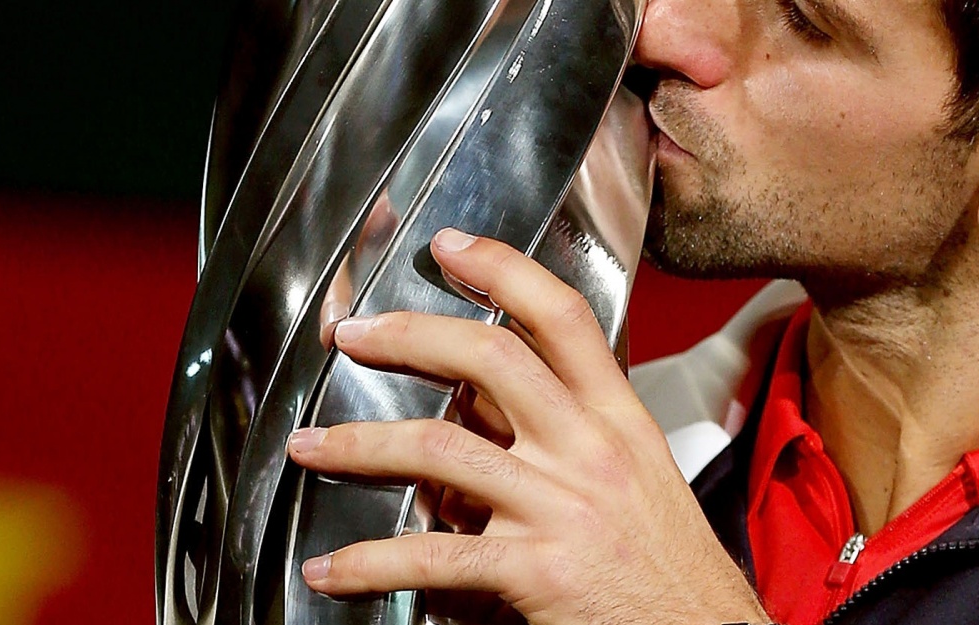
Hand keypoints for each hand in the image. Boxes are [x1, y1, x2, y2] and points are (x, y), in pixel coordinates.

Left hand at [288, 227, 769, 624]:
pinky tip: (332, 569)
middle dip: (407, 336)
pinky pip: (432, 556)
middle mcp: (589, 450)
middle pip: (490, 357)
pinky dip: (367, 563)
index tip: (450, 246)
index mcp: (618, 420)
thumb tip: (482, 414)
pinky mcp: (538, 569)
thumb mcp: (638, 478)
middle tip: (352, 336)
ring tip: (309, 445)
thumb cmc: (669, 568)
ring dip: (358, 445)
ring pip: (439, 449)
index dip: (503, 268)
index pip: (562, 317)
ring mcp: (561, 507)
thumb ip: (568, 438)